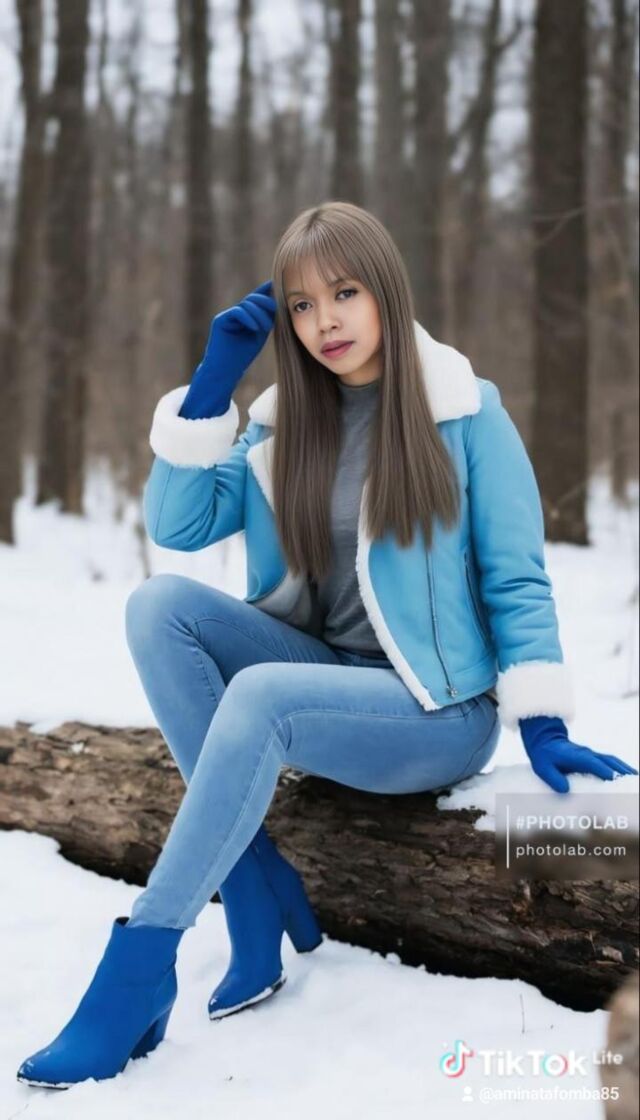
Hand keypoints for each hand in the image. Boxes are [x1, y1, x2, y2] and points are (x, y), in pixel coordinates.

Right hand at [179, 280, 276, 419]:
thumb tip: (278, 303)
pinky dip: (248, 318)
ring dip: (260, 314)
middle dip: (267, 303)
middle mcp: (235, 313)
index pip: (256, 298)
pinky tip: (255, 328)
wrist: (226, 370)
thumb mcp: (260, 334)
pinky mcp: (220, 321)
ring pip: (246, 304)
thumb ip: (267, 319)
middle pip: (253, 298)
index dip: (266, 289)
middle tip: (277, 312)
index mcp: (245, 316)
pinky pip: (236, 312)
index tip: (276, 283)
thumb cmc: (243, 356)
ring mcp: (227, 316)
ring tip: (267, 327)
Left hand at [519, 715, 637, 794]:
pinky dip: (620, 767)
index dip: (603, 771)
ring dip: (624, 769)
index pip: (593, 763)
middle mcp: (587, 754)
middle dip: (621, 771)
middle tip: (633, 782)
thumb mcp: (542, 767)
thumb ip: (553, 778)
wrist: (544, 738)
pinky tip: (627, 774)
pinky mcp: (592, 757)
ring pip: (612, 761)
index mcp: (576, 756)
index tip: (614, 779)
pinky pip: (609, 761)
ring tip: (635, 779)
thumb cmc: (543, 754)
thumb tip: (565, 791)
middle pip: (608, 762)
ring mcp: (591, 754)